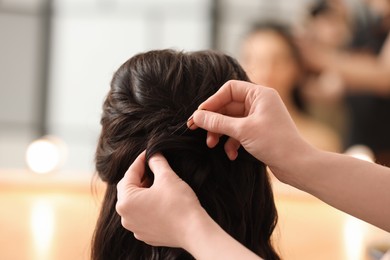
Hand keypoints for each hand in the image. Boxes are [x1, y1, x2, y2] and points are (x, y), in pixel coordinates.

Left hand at [116, 151, 207, 247]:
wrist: (193, 230)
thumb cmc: (179, 203)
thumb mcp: (167, 177)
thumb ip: (157, 162)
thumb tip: (153, 155)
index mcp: (126, 201)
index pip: (130, 174)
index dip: (140, 161)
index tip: (148, 153)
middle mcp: (125, 217)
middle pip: (128, 189)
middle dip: (140, 176)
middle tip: (152, 166)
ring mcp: (135, 228)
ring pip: (135, 204)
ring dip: (143, 192)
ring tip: (157, 183)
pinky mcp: (146, 235)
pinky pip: (142, 216)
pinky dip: (148, 207)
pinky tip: (160, 200)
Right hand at [187, 80, 312, 181]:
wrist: (296, 165)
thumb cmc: (274, 143)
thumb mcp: (242, 130)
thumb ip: (217, 122)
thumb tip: (197, 116)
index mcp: (260, 94)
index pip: (229, 89)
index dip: (212, 101)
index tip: (200, 115)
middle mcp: (260, 103)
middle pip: (228, 106)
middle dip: (213, 121)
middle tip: (195, 129)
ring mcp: (259, 118)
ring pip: (231, 121)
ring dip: (220, 132)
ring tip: (211, 145)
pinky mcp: (258, 132)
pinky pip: (239, 132)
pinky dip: (232, 142)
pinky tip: (231, 154)